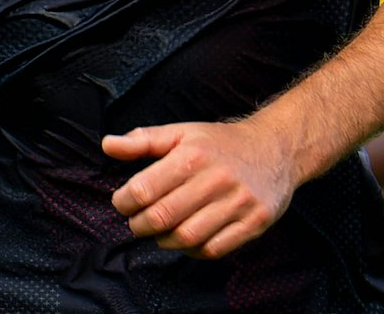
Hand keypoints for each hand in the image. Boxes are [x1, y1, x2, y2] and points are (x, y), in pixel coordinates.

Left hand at [102, 119, 295, 258]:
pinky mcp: (254, 222)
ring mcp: (237, 203)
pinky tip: (187, 239)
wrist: (275, 149)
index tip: (122, 203)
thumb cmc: (220, 143)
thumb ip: (142, 140)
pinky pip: (215, 249)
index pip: (144, 189)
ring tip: (160, 232)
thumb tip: (107, 145)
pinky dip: (193, 250)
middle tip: (137, 222)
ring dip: (164, 241)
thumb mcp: (181, 133)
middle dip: (140, 225)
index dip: (124, 202)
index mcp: (192, 155)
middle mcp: (215, 179)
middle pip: (162, 216)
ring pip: (187, 237)